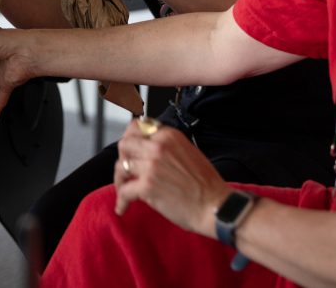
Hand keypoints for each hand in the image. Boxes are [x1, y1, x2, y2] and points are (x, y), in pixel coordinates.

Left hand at [113, 120, 230, 235]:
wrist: (216, 206)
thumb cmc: (205, 184)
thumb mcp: (188, 152)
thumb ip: (166, 146)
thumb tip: (146, 148)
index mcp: (169, 135)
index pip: (137, 127)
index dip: (130, 140)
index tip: (129, 151)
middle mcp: (158, 146)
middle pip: (125, 145)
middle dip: (122, 158)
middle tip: (125, 171)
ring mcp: (151, 165)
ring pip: (121, 167)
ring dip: (120, 180)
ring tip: (124, 190)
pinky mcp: (147, 186)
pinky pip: (123, 191)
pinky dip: (121, 201)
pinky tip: (123, 208)